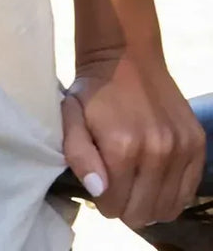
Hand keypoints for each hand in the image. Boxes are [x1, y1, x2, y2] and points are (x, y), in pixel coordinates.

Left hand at [61, 47, 205, 227]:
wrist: (124, 55)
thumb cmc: (92, 89)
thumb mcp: (70, 116)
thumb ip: (79, 156)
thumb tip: (99, 191)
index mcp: (122, 146)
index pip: (115, 206)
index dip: (104, 201)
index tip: (100, 186)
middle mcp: (157, 150)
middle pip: (143, 213)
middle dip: (125, 207)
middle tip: (117, 188)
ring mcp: (181, 147)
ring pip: (167, 208)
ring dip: (149, 204)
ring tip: (136, 186)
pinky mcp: (197, 142)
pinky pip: (188, 192)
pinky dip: (172, 194)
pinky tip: (156, 181)